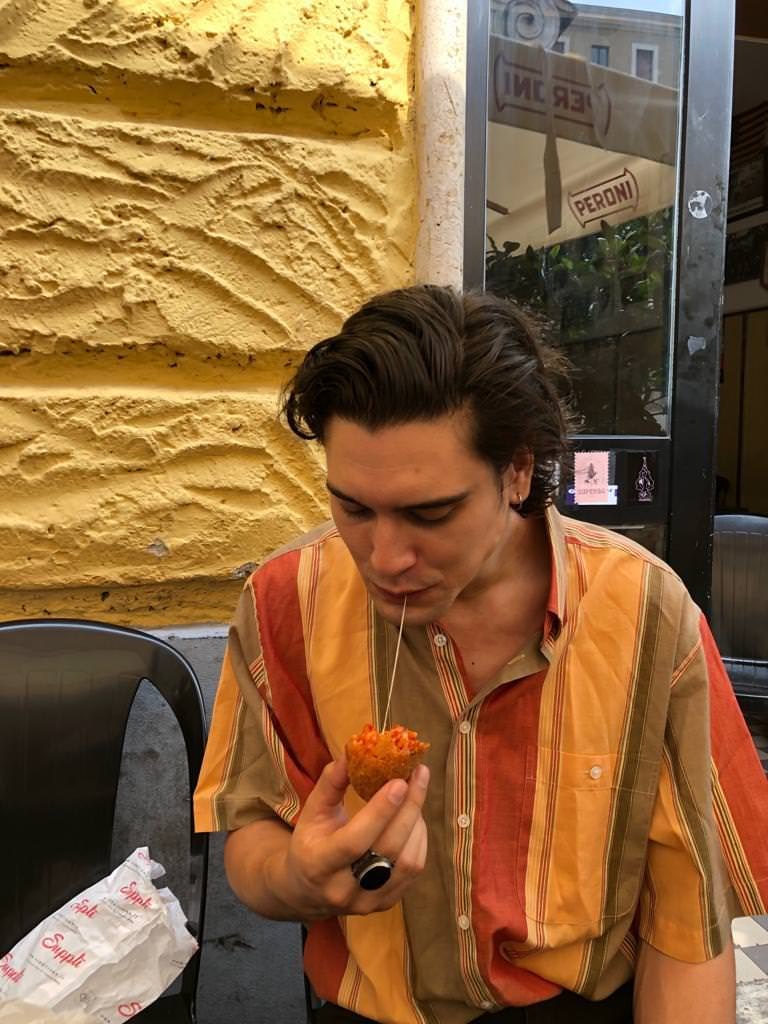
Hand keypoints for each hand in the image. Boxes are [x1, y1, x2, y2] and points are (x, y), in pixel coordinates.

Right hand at [268, 756, 429, 918]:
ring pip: (407, 863)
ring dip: (417, 823)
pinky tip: (415, 818)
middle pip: (387, 849)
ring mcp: (367, 902)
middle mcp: (343, 889)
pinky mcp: (385, 905)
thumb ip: (331, 784)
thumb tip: (354, 752)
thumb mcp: (311, 812)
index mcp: (318, 864)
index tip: (400, 781)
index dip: (380, 812)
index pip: (354, 841)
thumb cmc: (309, 842)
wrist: (305, 891)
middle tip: (419, 775)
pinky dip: (419, 840)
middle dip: (409, 808)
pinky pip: (413, 872)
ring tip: (416, 794)